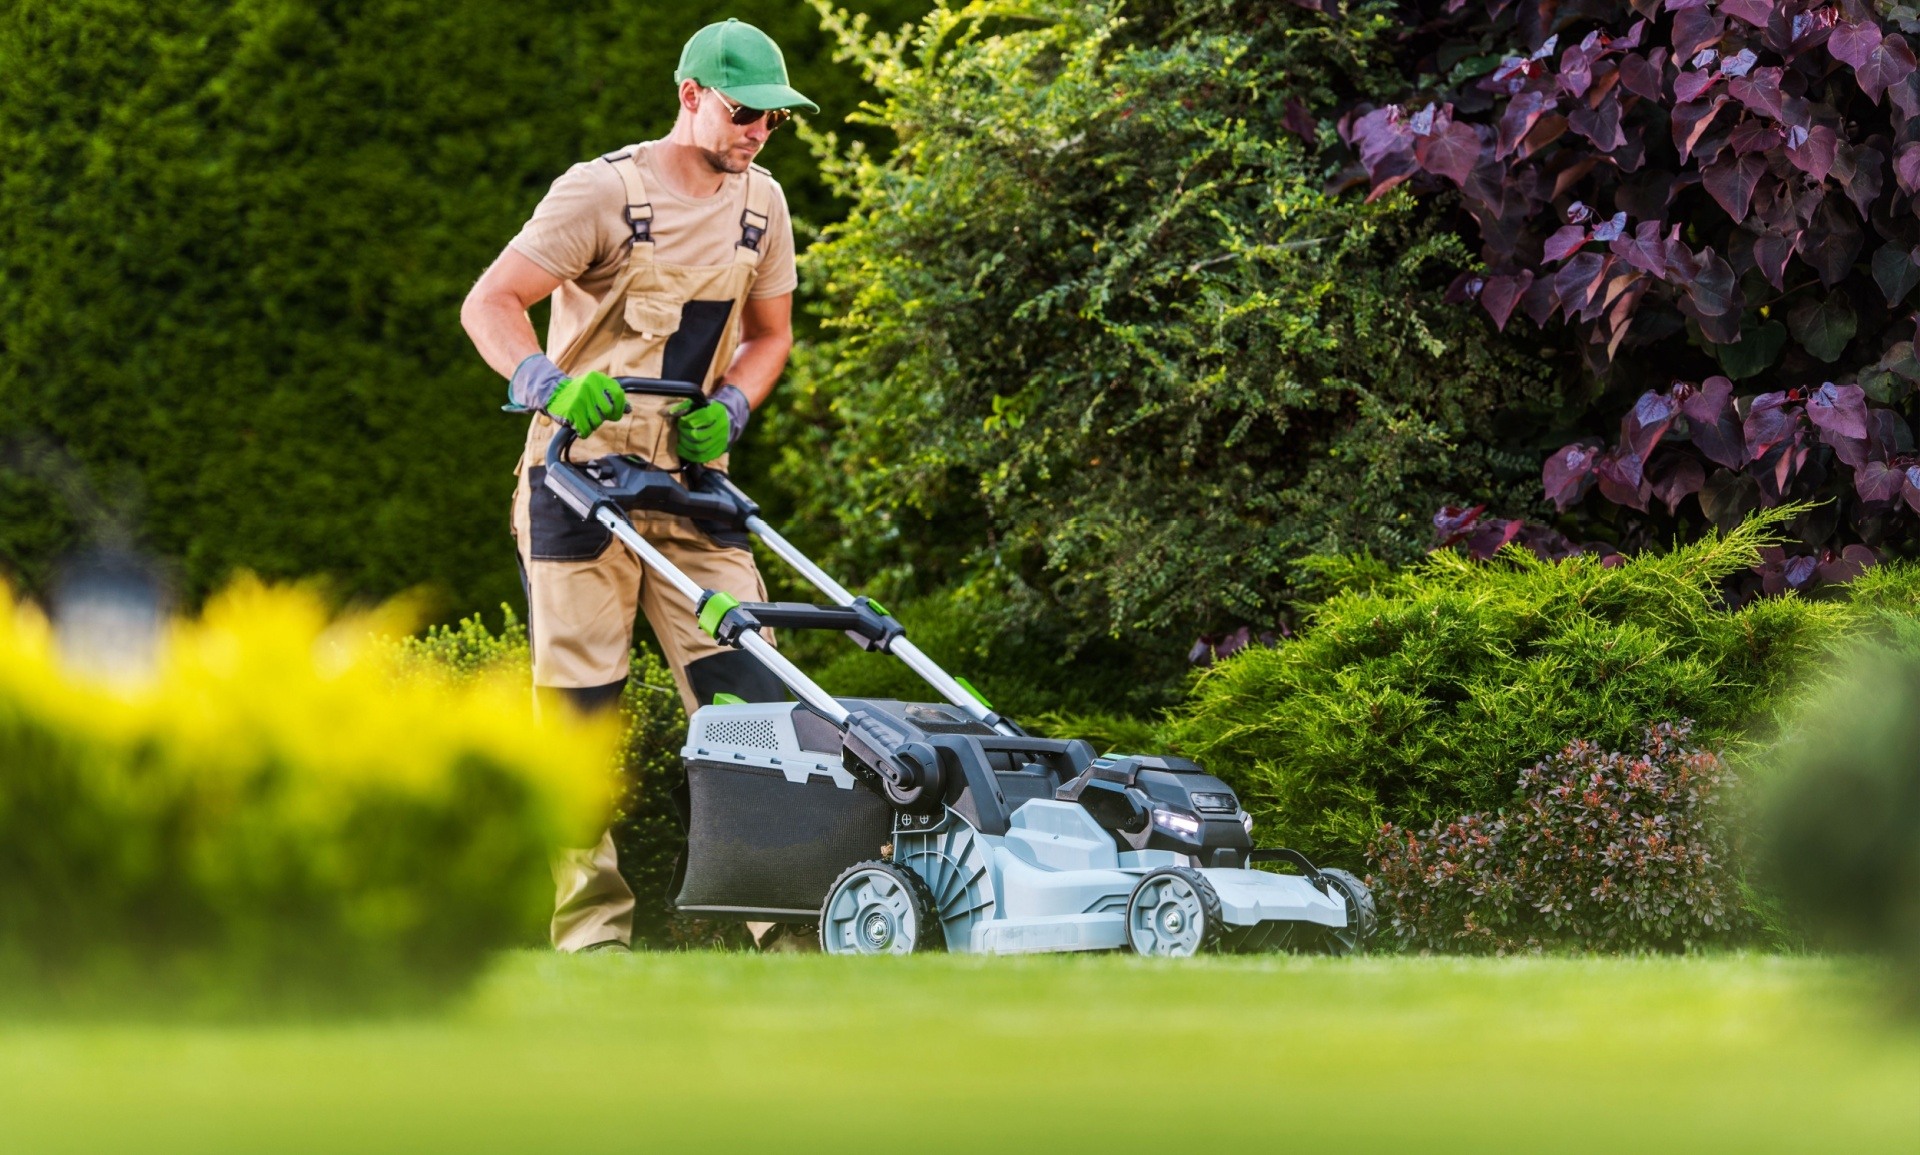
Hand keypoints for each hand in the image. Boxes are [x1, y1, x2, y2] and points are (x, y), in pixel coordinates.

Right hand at [508, 354, 627, 437]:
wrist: (552, 392)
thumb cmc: (578, 393)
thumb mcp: (595, 389)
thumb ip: (612, 397)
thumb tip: (629, 409)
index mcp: (597, 379)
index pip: (618, 395)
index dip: (619, 408)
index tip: (614, 413)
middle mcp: (588, 387)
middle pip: (607, 411)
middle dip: (604, 418)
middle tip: (597, 416)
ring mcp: (579, 399)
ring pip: (597, 422)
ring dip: (592, 424)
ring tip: (585, 418)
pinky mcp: (570, 411)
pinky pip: (585, 429)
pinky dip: (583, 431)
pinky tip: (579, 425)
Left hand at [673, 392, 737, 464]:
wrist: (726, 419)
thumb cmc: (707, 410)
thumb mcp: (699, 404)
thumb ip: (685, 406)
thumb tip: (670, 412)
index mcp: (718, 412)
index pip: (702, 418)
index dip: (688, 420)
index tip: (681, 420)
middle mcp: (722, 427)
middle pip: (698, 435)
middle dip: (685, 433)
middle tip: (680, 430)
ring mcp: (721, 440)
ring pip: (699, 447)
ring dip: (685, 444)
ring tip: (680, 439)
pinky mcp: (718, 451)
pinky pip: (702, 457)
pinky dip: (689, 454)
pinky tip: (682, 449)